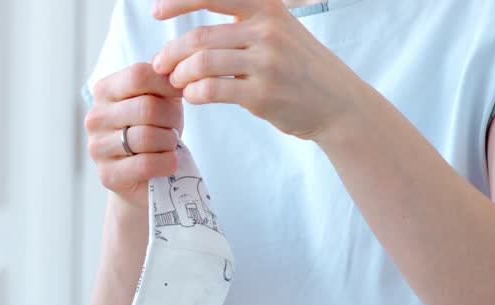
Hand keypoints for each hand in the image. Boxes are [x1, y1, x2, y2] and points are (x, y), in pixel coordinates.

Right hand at [85, 63, 184, 208]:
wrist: (143, 174)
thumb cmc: (154, 129)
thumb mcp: (160, 98)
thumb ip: (163, 80)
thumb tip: (173, 65)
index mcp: (105, 91)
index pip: (138, 75)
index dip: (168, 83)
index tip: (180, 95)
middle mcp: (95, 117)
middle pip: (147, 107)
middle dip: (171, 118)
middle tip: (174, 127)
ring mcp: (97, 147)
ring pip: (147, 137)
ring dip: (169, 142)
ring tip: (169, 145)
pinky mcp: (108, 175)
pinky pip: (145, 164)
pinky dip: (167, 163)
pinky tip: (169, 162)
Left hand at [151, 0, 365, 140]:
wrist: (338, 103)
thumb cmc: (298, 68)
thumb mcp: (279, 30)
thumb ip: (243, 23)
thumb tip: (192, 30)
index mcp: (268, 9)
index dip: (179, 0)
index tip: (156, 10)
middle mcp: (269, 30)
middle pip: (199, 37)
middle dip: (170, 52)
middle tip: (159, 65)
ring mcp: (267, 62)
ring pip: (201, 63)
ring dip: (179, 75)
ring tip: (176, 83)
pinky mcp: (263, 94)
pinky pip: (211, 90)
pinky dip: (193, 94)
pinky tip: (193, 96)